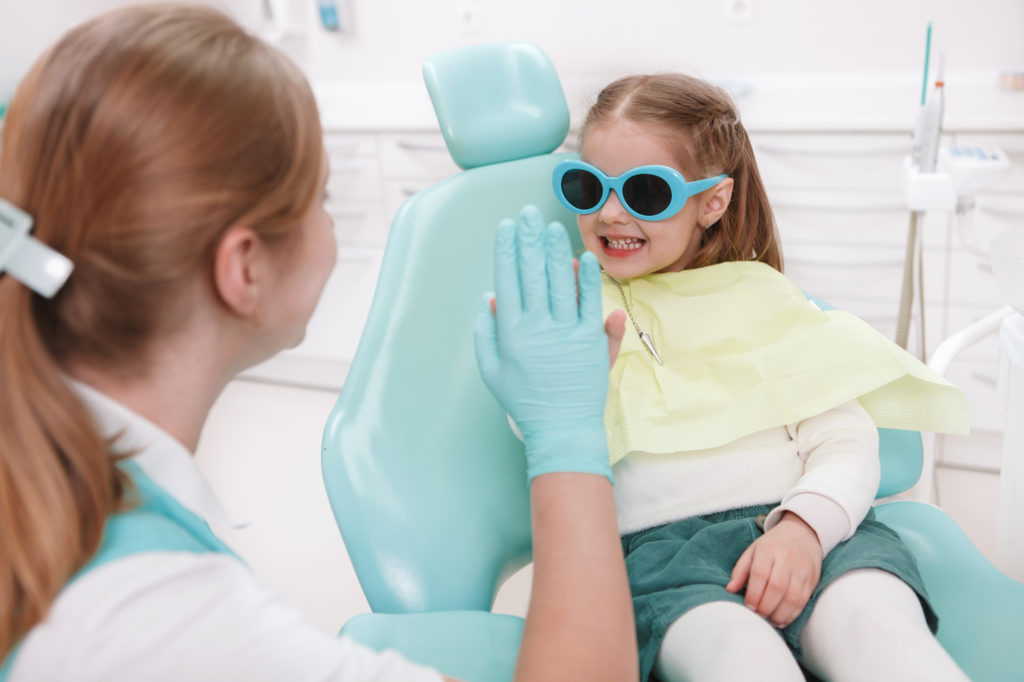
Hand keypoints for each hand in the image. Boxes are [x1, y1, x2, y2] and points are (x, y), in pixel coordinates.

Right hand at [474, 205, 613, 483]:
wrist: (561, 428)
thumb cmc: (524, 401)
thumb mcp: (492, 371)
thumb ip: (486, 333)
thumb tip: (490, 298)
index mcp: (511, 333)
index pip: (507, 281)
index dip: (506, 251)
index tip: (507, 228)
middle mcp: (537, 328)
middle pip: (532, 274)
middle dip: (529, 240)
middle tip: (528, 215)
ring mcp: (565, 333)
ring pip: (560, 282)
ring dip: (556, 251)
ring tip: (553, 227)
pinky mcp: (591, 341)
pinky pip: (588, 303)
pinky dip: (587, 279)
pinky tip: (583, 257)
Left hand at [725, 512, 823, 627]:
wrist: (802, 533)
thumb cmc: (773, 546)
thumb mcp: (753, 551)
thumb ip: (740, 570)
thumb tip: (729, 590)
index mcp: (768, 551)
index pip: (760, 574)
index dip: (754, 594)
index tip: (749, 606)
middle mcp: (786, 559)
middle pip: (777, 588)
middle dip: (765, 607)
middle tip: (758, 616)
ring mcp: (801, 570)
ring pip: (792, 597)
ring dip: (779, 614)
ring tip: (769, 620)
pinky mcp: (812, 580)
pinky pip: (803, 601)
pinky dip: (791, 615)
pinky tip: (781, 620)